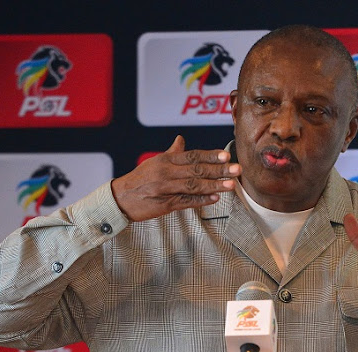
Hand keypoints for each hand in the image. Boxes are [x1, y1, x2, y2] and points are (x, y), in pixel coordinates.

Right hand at [110, 135, 240, 221]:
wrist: (120, 198)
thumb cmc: (140, 179)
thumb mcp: (154, 162)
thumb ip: (172, 153)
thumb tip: (181, 139)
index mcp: (166, 160)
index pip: (192, 156)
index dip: (210, 156)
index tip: (226, 156)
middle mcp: (167, 172)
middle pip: (197, 170)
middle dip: (219, 170)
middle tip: (237, 169)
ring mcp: (166, 189)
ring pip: (194, 186)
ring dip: (214, 185)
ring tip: (231, 185)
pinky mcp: (166, 204)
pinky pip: (186, 202)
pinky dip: (201, 201)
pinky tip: (215, 199)